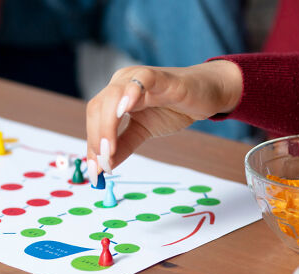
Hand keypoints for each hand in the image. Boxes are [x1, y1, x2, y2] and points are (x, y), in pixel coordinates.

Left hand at [85, 61, 242, 176]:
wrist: (207, 94)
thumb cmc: (173, 108)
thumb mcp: (143, 132)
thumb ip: (123, 147)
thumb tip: (104, 167)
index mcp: (114, 96)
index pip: (94, 119)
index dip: (91, 145)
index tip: (94, 171)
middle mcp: (121, 83)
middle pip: (97, 108)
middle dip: (96, 139)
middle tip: (103, 164)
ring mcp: (138, 78)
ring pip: (112, 97)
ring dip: (107, 125)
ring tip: (109, 149)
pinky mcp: (160, 77)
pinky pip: (140, 80)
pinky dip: (130, 93)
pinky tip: (125, 108)